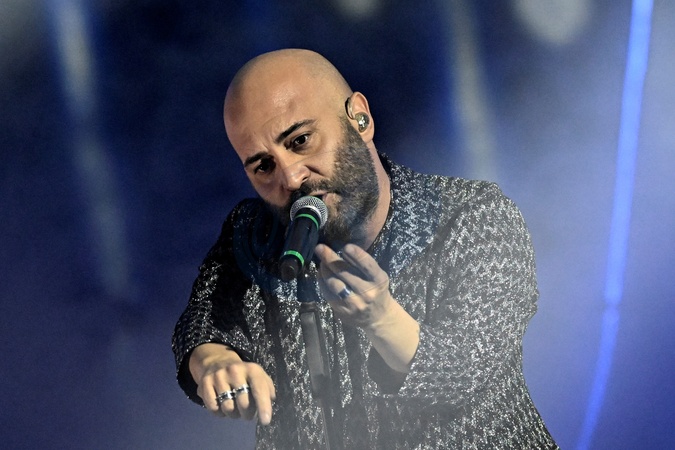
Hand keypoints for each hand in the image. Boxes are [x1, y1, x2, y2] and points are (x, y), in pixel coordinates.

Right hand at [189, 343, 275, 424]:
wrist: (217, 361)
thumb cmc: (243, 374)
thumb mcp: (258, 375)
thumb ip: (267, 388)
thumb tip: (270, 400)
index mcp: (251, 369)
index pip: (259, 388)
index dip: (263, 406)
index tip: (265, 421)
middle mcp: (235, 370)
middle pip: (243, 403)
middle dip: (247, 414)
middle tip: (247, 414)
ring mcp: (218, 376)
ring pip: (228, 408)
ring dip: (233, 414)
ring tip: (235, 409)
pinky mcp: (204, 383)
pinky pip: (213, 408)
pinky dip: (219, 413)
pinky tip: (222, 405)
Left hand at [314, 243, 419, 372]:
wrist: (377, 317)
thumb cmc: (376, 289)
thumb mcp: (376, 275)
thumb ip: (362, 264)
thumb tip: (343, 251)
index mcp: (378, 280)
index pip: (368, 266)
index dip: (357, 255)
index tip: (346, 247)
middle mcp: (367, 293)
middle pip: (344, 273)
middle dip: (330, 258)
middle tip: (320, 248)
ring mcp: (353, 303)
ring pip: (333, 283)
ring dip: (324, 269)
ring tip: (321, 261)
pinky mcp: (342, 311)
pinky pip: (327, 293)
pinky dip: (322, 281)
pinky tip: (322, 273)